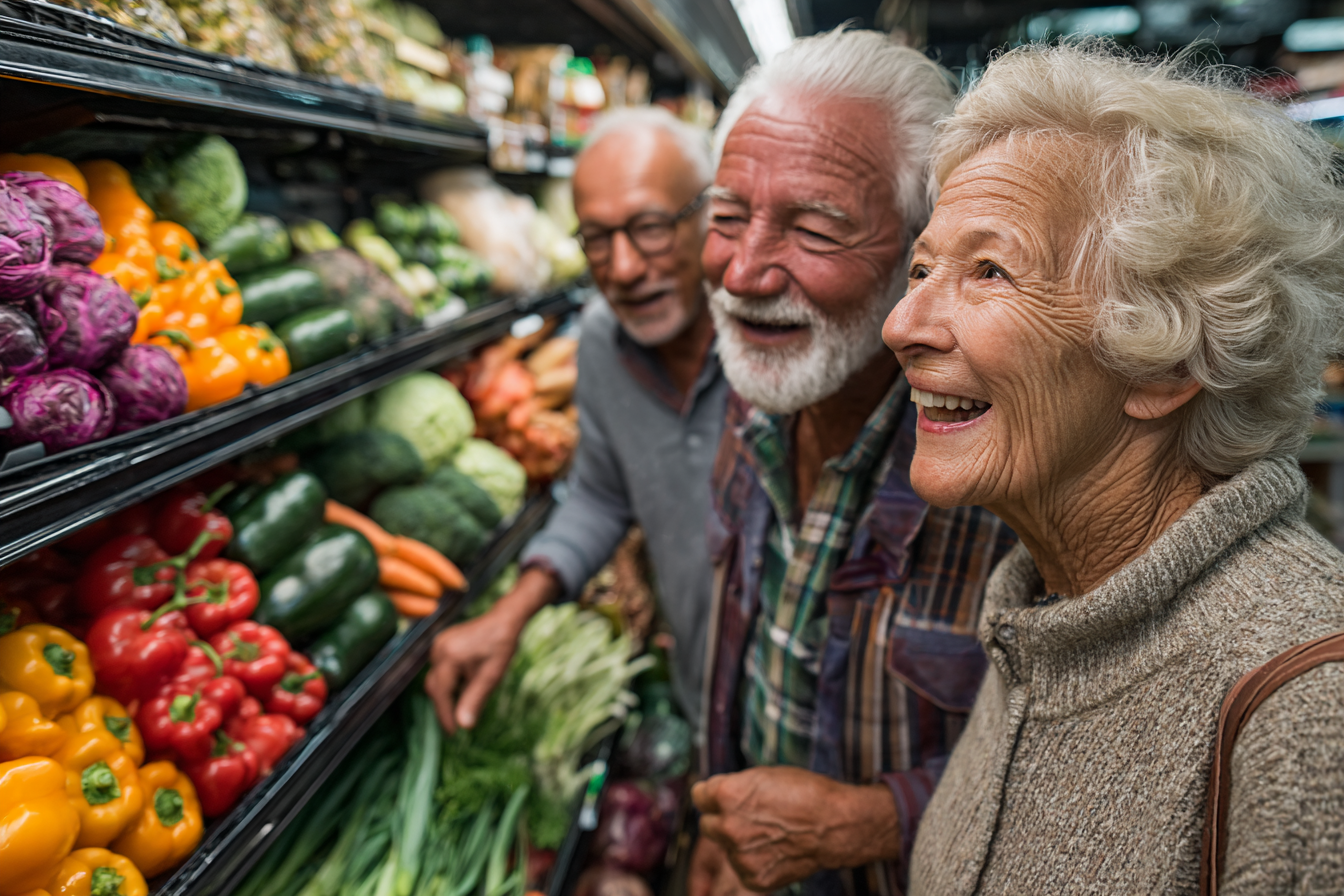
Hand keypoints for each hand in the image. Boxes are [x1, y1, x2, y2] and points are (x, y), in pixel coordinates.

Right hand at [424, 566, 558, 731]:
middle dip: (444, 707)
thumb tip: (464, 726)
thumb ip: (475, 700)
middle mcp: (438, 649)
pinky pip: (439, 669)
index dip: (445, 715)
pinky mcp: (441, 643)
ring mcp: (438, 645)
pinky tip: (463, 689)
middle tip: (456, 726)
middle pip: (434, 686)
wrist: (504, 619)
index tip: (453, 733)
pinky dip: (448, 682)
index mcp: (449, 656)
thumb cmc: (501, 646)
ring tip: (462, 708)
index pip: (441, 693)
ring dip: (447, 695)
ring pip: (436, 679)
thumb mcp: (491, 676)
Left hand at [691, 766, 900, 890]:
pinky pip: (742, 867)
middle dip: (722, 819)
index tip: (720, 797)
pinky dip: (754, 860)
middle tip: (748, 817)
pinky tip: (774, 849)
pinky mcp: (753, 877)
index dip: (712, 795)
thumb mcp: (764, 775)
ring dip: (739, 841)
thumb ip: (735, 786)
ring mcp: (740, 855)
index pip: (699, 795)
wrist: (835, 825)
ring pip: (726, 847)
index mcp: (727, 795)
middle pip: (707, 823)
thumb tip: (716, 794)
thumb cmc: (806, 794)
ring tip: (769, 832)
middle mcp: (728, 826)